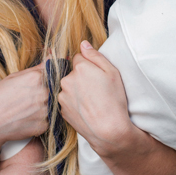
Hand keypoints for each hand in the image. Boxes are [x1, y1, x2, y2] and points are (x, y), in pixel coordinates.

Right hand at [0, 64, 49, 156]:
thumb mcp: (15, 77)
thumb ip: (37, 68)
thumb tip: (52, 54)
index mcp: (37, 77)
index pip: (55, 73)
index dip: (50, 78)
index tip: (42, 83)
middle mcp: (44, 93)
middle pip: (56, 89)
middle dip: (48, 92)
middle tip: (30, 98)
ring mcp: (45, 110)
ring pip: (53, 104)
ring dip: (45, 106)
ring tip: (28, 108)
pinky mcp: (45, 125)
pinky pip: (49, 119)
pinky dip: (41, 118)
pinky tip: (27, 118)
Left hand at [58, 41, 137, 156]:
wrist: (108, 130)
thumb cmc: (114, 100)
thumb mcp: (112, 73)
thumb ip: (95, 56)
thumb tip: (83, 44)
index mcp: (79, 67)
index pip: (79, 58)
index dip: (90, 66)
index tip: (97, 76)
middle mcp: (66, 79)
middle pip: (73, 73)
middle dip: (82, 78)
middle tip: (97, 91)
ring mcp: (62, 96)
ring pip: (69, 88)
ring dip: (77, 91)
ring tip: (92, 102)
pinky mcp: (61, 110)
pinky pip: (67, 101)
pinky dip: (75, 104)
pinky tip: (87, 110)